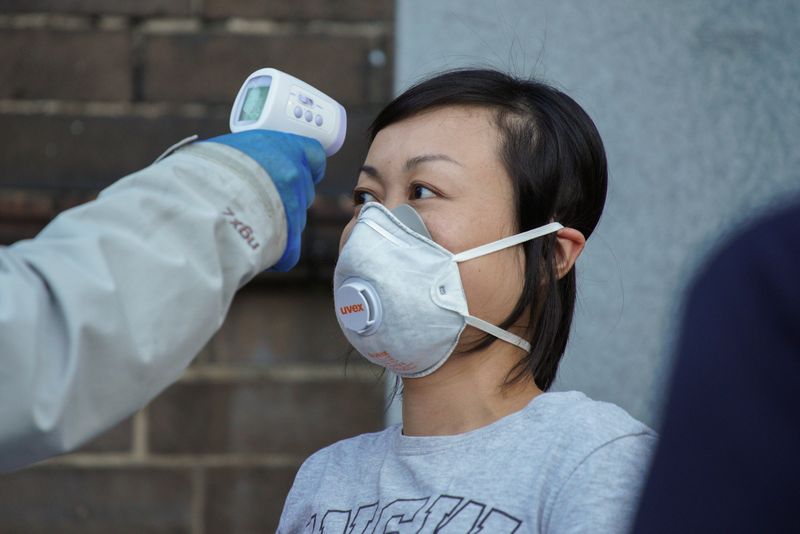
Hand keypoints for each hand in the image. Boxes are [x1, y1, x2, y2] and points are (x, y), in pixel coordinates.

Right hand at [205, 130, 325, 270]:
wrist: (200, 199)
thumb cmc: (204, 168)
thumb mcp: (227, 148)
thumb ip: (248, 155)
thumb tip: (241, 160)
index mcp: (283, 147)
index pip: (314, 154)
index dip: (308, 164)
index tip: (299, 169)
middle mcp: (294, 175)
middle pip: (304, 189)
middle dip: (290, 196)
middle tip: (265, 200)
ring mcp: (293, 207)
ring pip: (296, 219)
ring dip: (281, 223)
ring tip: (251, 223)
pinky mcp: (287, 238)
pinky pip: (290, 249)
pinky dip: (279, 253)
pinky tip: (262, 251)